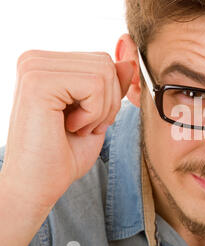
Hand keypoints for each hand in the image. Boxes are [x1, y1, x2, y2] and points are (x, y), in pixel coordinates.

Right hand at [0, 50, 134, 209]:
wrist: (37, 186)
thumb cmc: (64, 154)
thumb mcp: (97, 114)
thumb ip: (110, 86)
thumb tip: (129, 61)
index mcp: (46, 64)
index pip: (102, 61)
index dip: (108, 96)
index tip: (87, 121)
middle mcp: (35, 59)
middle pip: (105, 63)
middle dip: (108, 102)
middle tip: (85, 126)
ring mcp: (34, 67)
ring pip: (103, 72)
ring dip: (101, 109)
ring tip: (77, 127)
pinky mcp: (38, 81)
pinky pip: (95, 85)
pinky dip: (94, 113)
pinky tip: (70, 127)